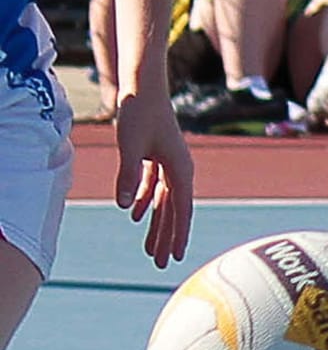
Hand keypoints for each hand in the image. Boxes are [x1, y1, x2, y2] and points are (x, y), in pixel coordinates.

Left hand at [113, 89, 193, 266]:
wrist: (142, 86)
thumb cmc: (139, 112)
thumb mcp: (130, 146)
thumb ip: (129, 176)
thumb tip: (125, 206)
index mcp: (181, 169)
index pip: (181, 210)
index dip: (178, 234)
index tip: (175, 256)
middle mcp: (179, 169)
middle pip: (173, 211)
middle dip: (166, 238)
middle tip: (160, 263)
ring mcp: (169, 164)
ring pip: (164, 202)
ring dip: (156, 224)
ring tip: (149, 249)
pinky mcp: (157, 157)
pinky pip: (153, 187)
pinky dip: (145, 201)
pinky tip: (133, 215)